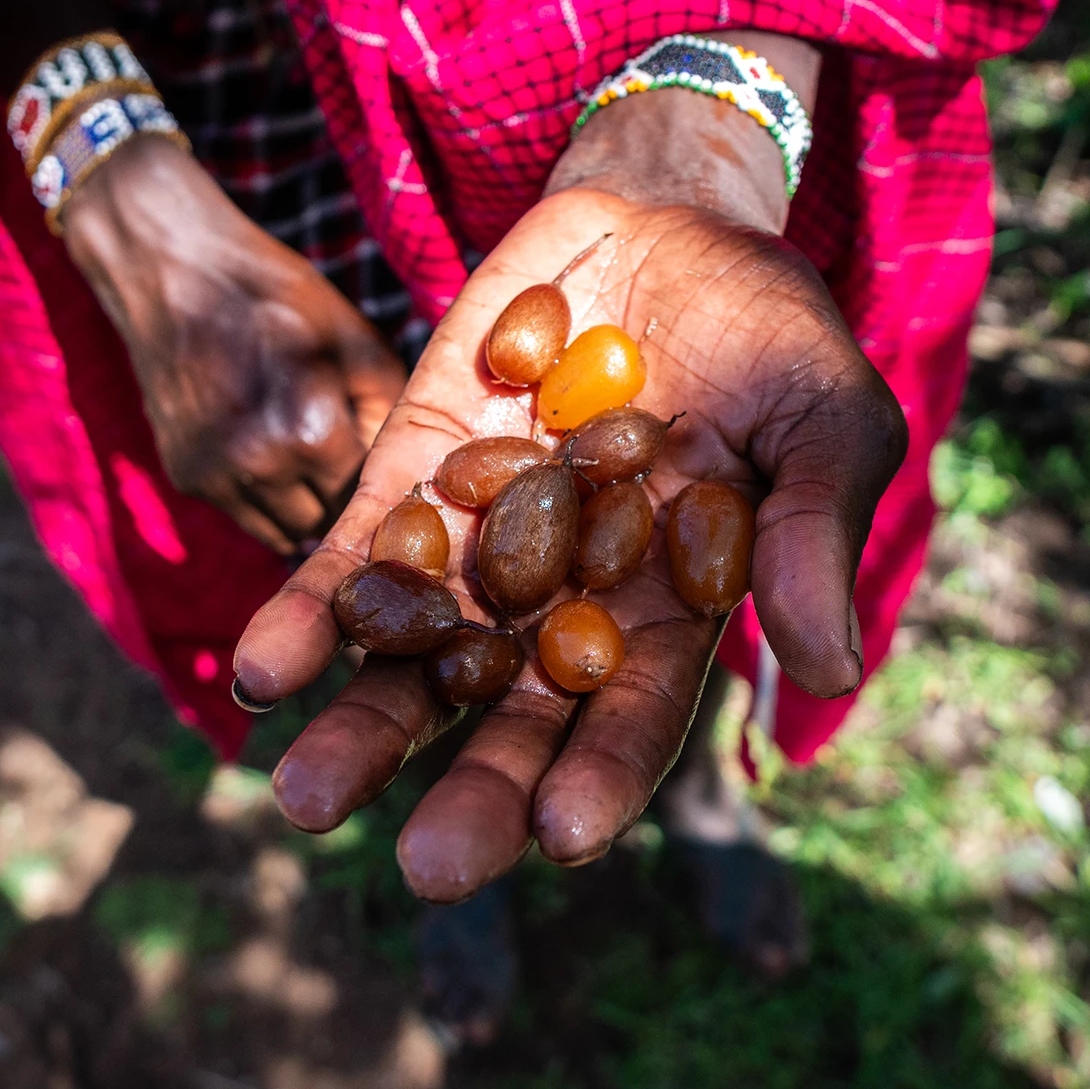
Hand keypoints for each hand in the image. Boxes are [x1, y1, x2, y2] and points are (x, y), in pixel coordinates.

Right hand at [61, 136, 406, 553]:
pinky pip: (245, 515)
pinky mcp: (185, 478)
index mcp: (312, 433)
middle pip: (329, 521)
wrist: (176, 272)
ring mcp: (216, 477)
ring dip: (303, 506)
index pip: (368, 495)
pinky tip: (266, 446)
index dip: (380, 478)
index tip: (384, 462)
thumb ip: (387, 416)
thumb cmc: (281, 300)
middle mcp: (261, 466)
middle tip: (347, 459)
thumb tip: (402, 474)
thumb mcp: (358, 344)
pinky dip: (263, 495)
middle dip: (343, 497)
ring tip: (307, 455)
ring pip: (285, 532)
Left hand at [233, 183, 906, 901]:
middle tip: (426, 870)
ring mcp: (483, 542)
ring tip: (304, 797)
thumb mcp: (824, 413)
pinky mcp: (413, 473)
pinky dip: (308, 616)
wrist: (665, 219)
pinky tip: (263, 672)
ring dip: (364, 729)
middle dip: (473, 792)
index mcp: (671, 611)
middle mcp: (568, 602)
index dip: (601, 775)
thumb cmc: (769, 332)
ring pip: (417, 660)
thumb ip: (818, 528)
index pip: (635, 716)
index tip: (561, 839)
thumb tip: (826, 664)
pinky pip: (355, 558)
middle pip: (514, 716)